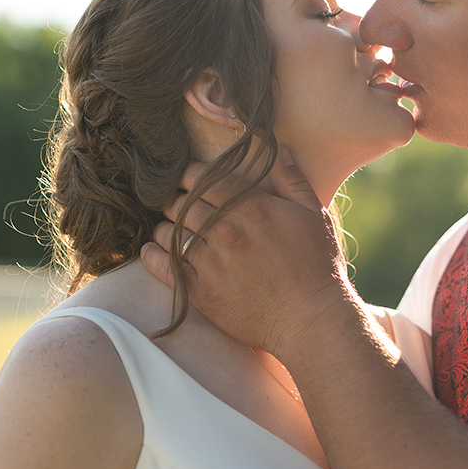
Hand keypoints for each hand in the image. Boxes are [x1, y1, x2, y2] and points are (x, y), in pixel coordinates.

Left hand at [141, 152, 355, 356]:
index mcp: (250, 206)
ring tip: (168, 229)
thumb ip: (292, 179)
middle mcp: (225, 229)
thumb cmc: (317, 266)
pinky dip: (151, 255)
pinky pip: (163, 266)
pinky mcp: (200, 291)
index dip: (190, 175)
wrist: (311, 319)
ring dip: (164, 227)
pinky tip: (151, 251)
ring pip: (168, 233)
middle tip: (175, 204)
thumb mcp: (312, 214)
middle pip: (180, 204)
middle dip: (175, 201)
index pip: (203, 178)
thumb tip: (279, 149)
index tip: (188, 180)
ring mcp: (210, 261)